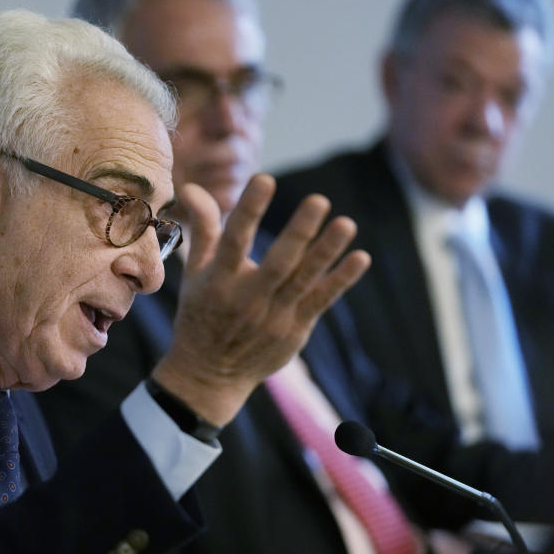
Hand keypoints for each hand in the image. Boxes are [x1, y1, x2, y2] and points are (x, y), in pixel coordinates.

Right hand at [151, 174, 369, 424]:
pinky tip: (360, 258)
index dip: (249, 210)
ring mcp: (274, 316)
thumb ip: (202, 227)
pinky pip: (321, 301)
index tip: (265, 179)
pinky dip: (341, 280)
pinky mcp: (295, 329)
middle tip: (318, 200)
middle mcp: (247, 298)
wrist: (210, 374)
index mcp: (219, 280)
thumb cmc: (201, 313)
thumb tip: (192, 186)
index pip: (234, 240)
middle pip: (278, 262)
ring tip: (346, 224)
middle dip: (298, 232)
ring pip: (304, 280)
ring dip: (326, 252)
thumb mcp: (195, 272)